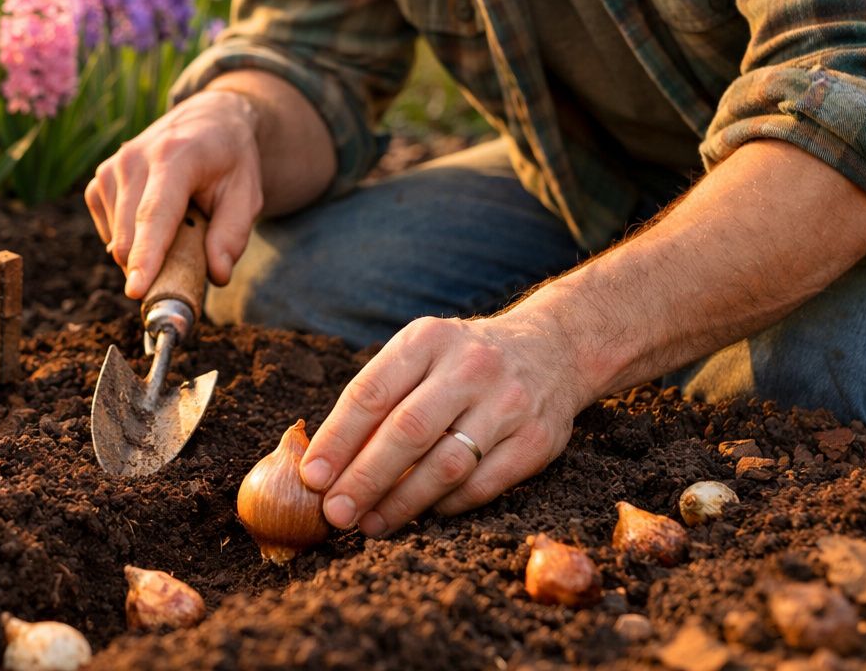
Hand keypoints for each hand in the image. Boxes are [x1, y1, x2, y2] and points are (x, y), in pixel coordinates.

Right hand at [85, 88, 264, 297]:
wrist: (206, 122)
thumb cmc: (230, 161)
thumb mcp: (248, 193)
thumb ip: (234, 235)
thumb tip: (217, 275)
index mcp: (174, 156)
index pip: (155, 214)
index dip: (146, 255)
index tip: (137, 290)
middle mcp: (134, 159)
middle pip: (131, 236)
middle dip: (154, 269)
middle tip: (188, 268)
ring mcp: (111, 169)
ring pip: (118, 242)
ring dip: (147, 253)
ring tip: (178, 225)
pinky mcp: (98, 182)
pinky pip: (110, 235)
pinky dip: (133, 241)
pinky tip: (155, 221)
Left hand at [298, 312, 588, 536]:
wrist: (553, 349)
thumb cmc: (462, 360)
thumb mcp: (420, 353)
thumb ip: (378, 397)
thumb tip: (325, 462)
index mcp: (428, 340)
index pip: (372, 393)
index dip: (337, 440)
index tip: (312, 478)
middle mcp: (470, 367)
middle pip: (407, 432)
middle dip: (364, 479)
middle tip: (335, 514)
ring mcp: (508, 403)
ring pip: (446, 465)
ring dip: (401, 503)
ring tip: (370, 524)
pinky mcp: (536, 440)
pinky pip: (481, 485)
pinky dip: (445, 505)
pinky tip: (420, 513)